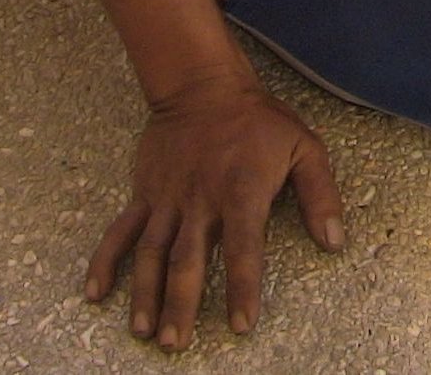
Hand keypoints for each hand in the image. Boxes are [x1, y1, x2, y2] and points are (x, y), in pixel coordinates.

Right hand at [86, 69, 345, 349]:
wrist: (204, 87)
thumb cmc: (260, 121)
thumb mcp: (304, 148)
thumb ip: (320, 195)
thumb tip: (335, 241)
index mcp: (242, 192)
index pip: (243, 250)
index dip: (242, 287)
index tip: (240, 325)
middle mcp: (201, 201)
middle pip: (188, 261)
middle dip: (181, 304)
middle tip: (176, 344)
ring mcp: (168, 199)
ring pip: (152, 253)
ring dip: (145, 294)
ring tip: (144, 331)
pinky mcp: (145, 193)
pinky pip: (121, 232)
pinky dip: (105, 262)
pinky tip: (95, 293)